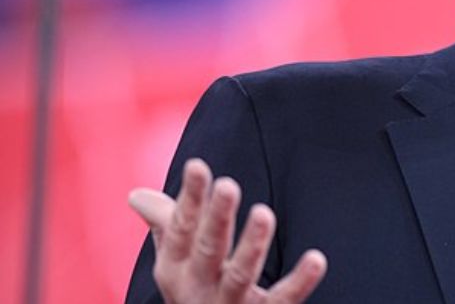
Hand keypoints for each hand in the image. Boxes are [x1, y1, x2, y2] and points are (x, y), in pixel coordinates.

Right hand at [128, 158, 326, 302]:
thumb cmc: (195, 295)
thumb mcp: (177, 263)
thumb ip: (166, 225)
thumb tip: (136, 195)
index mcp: (177, 268)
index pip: (181, 229)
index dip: (190, 198)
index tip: (197, 165)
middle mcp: (199, 287)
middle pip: (209, 249)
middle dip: (217, 218)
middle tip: (228, 185)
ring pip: (240, 274)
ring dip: (251, 245)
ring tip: (263, 213)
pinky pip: (282, 300)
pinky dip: (300, 282)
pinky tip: (317, 259)